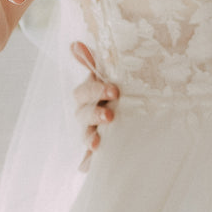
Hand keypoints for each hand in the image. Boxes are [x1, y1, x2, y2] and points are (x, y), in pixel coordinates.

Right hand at [71, 41, 119, 172]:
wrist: (136, 116)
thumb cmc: (117, 92)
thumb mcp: (108, 75)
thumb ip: (93, 61)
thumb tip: (75, 44)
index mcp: (88, 95)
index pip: (84, 92)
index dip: (96, 90)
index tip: (115, 91)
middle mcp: (86, 114)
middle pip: (83, 115)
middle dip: (95, 115)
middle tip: (111, 116)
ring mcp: (91, 133)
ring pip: (86, 137)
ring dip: (90, 139)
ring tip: (97, 144)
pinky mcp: (97, 153)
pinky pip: (89, 160)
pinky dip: (88, 163)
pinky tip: (88, 167)